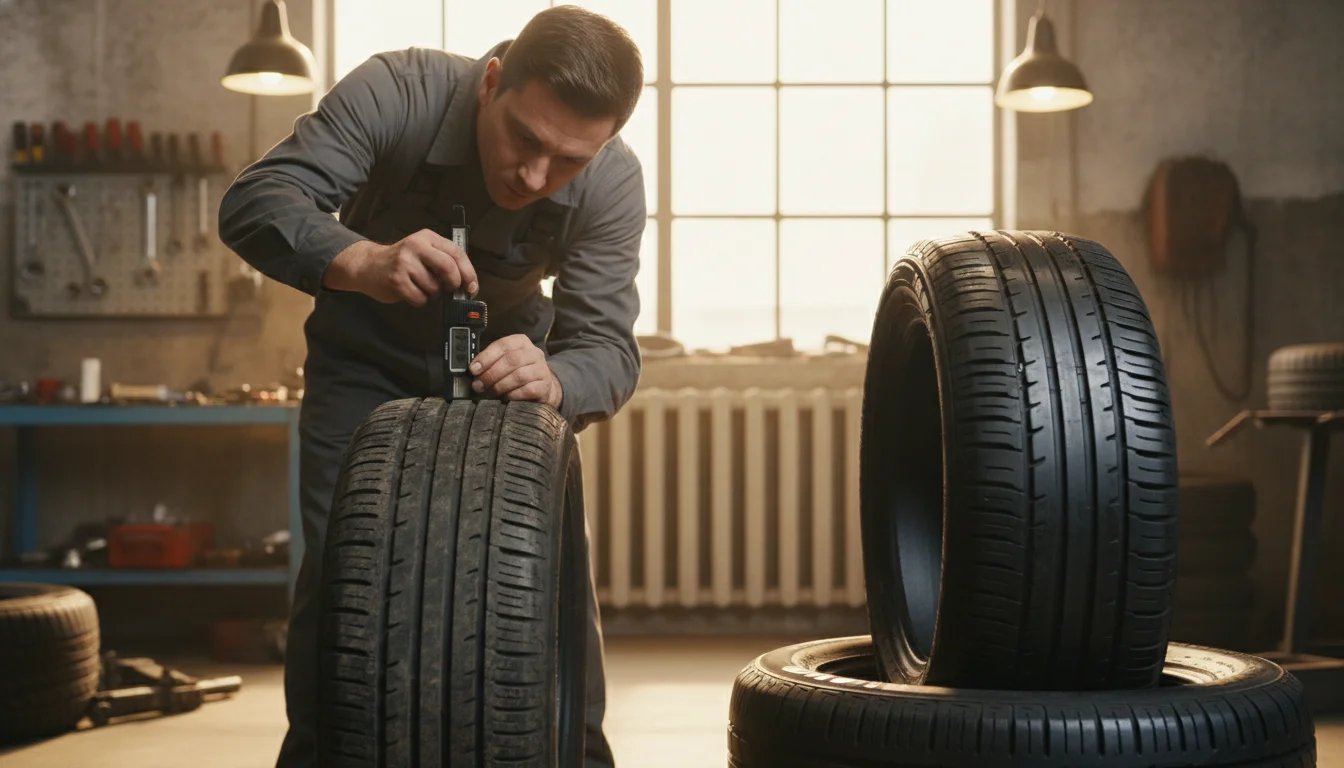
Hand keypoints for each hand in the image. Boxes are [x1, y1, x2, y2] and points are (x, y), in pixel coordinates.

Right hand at [323, 228, 478, 305]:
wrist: (368, 265)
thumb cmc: (401, 261)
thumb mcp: (422, 251)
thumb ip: (443, 260)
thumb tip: (467, 282)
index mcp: (427, 237)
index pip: (456, 253)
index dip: (468, 272)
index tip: (472, 285)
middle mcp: (416, 246)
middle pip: (448, 267)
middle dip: (454, 283)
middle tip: (452, 290)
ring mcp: (404, 263)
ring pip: (434, 287)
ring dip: (434, 294)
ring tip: (423, 288)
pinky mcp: (396, 280)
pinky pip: (420, 298)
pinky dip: (421, 300)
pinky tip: (412, 292)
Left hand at [469, 334, 562, 407]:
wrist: (541, 387)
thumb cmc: (517, 373)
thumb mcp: (505, 362)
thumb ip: (491, 362)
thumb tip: (473, 371)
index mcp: (521, 342)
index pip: (503, 344)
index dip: (486, 357)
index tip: (473, 369)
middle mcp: (534, 353)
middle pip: (512, 360)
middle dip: (491, 374)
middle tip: (478, 385)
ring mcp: (542, 369)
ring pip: (519, 375)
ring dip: (500, 385)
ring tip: (490, 392)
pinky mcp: (545, 386)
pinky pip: (527, 390)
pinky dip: (513, 395)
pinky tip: (505, 397)